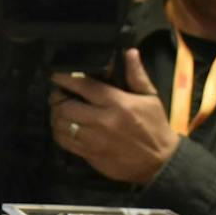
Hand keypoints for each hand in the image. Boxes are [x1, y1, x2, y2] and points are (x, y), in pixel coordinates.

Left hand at [49, 50, 178, 184]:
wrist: (160, 161)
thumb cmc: (155, 126)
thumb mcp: (150, 98)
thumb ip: (136, 75)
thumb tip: (130, 52)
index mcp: (118, 103)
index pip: (84, 86)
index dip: (65, 79)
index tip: (56, 76)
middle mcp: (103, 121)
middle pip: (66, 107)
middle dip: (57, 99)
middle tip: (58, 96)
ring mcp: (95, 140)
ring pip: (62, 125)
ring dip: (55, 116)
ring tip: (58, 111)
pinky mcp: (90, 154)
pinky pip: (65, 142)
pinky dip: (59, 133)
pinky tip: (63, 128)